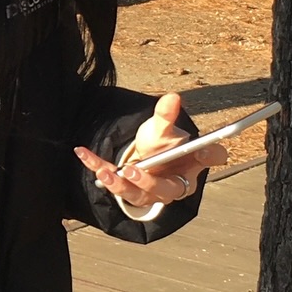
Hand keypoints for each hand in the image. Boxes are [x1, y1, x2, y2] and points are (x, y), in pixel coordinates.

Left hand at [74, 92, 227, 212]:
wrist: (146, 157)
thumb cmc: (162, 145)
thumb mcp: (163, 129)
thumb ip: (166, 115)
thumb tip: (173, 97)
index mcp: (191, 167)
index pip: (208, 160)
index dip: (208, 156)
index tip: (201, 150)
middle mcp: (173, 185)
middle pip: (167, 190)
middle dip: (148, 182)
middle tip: (132, 170)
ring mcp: (149, 193)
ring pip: (136, 195)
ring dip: (119, 184)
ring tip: (105, 173)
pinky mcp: (127, 190)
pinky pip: (111, 181)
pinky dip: (96, 166)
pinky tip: (83, 153)